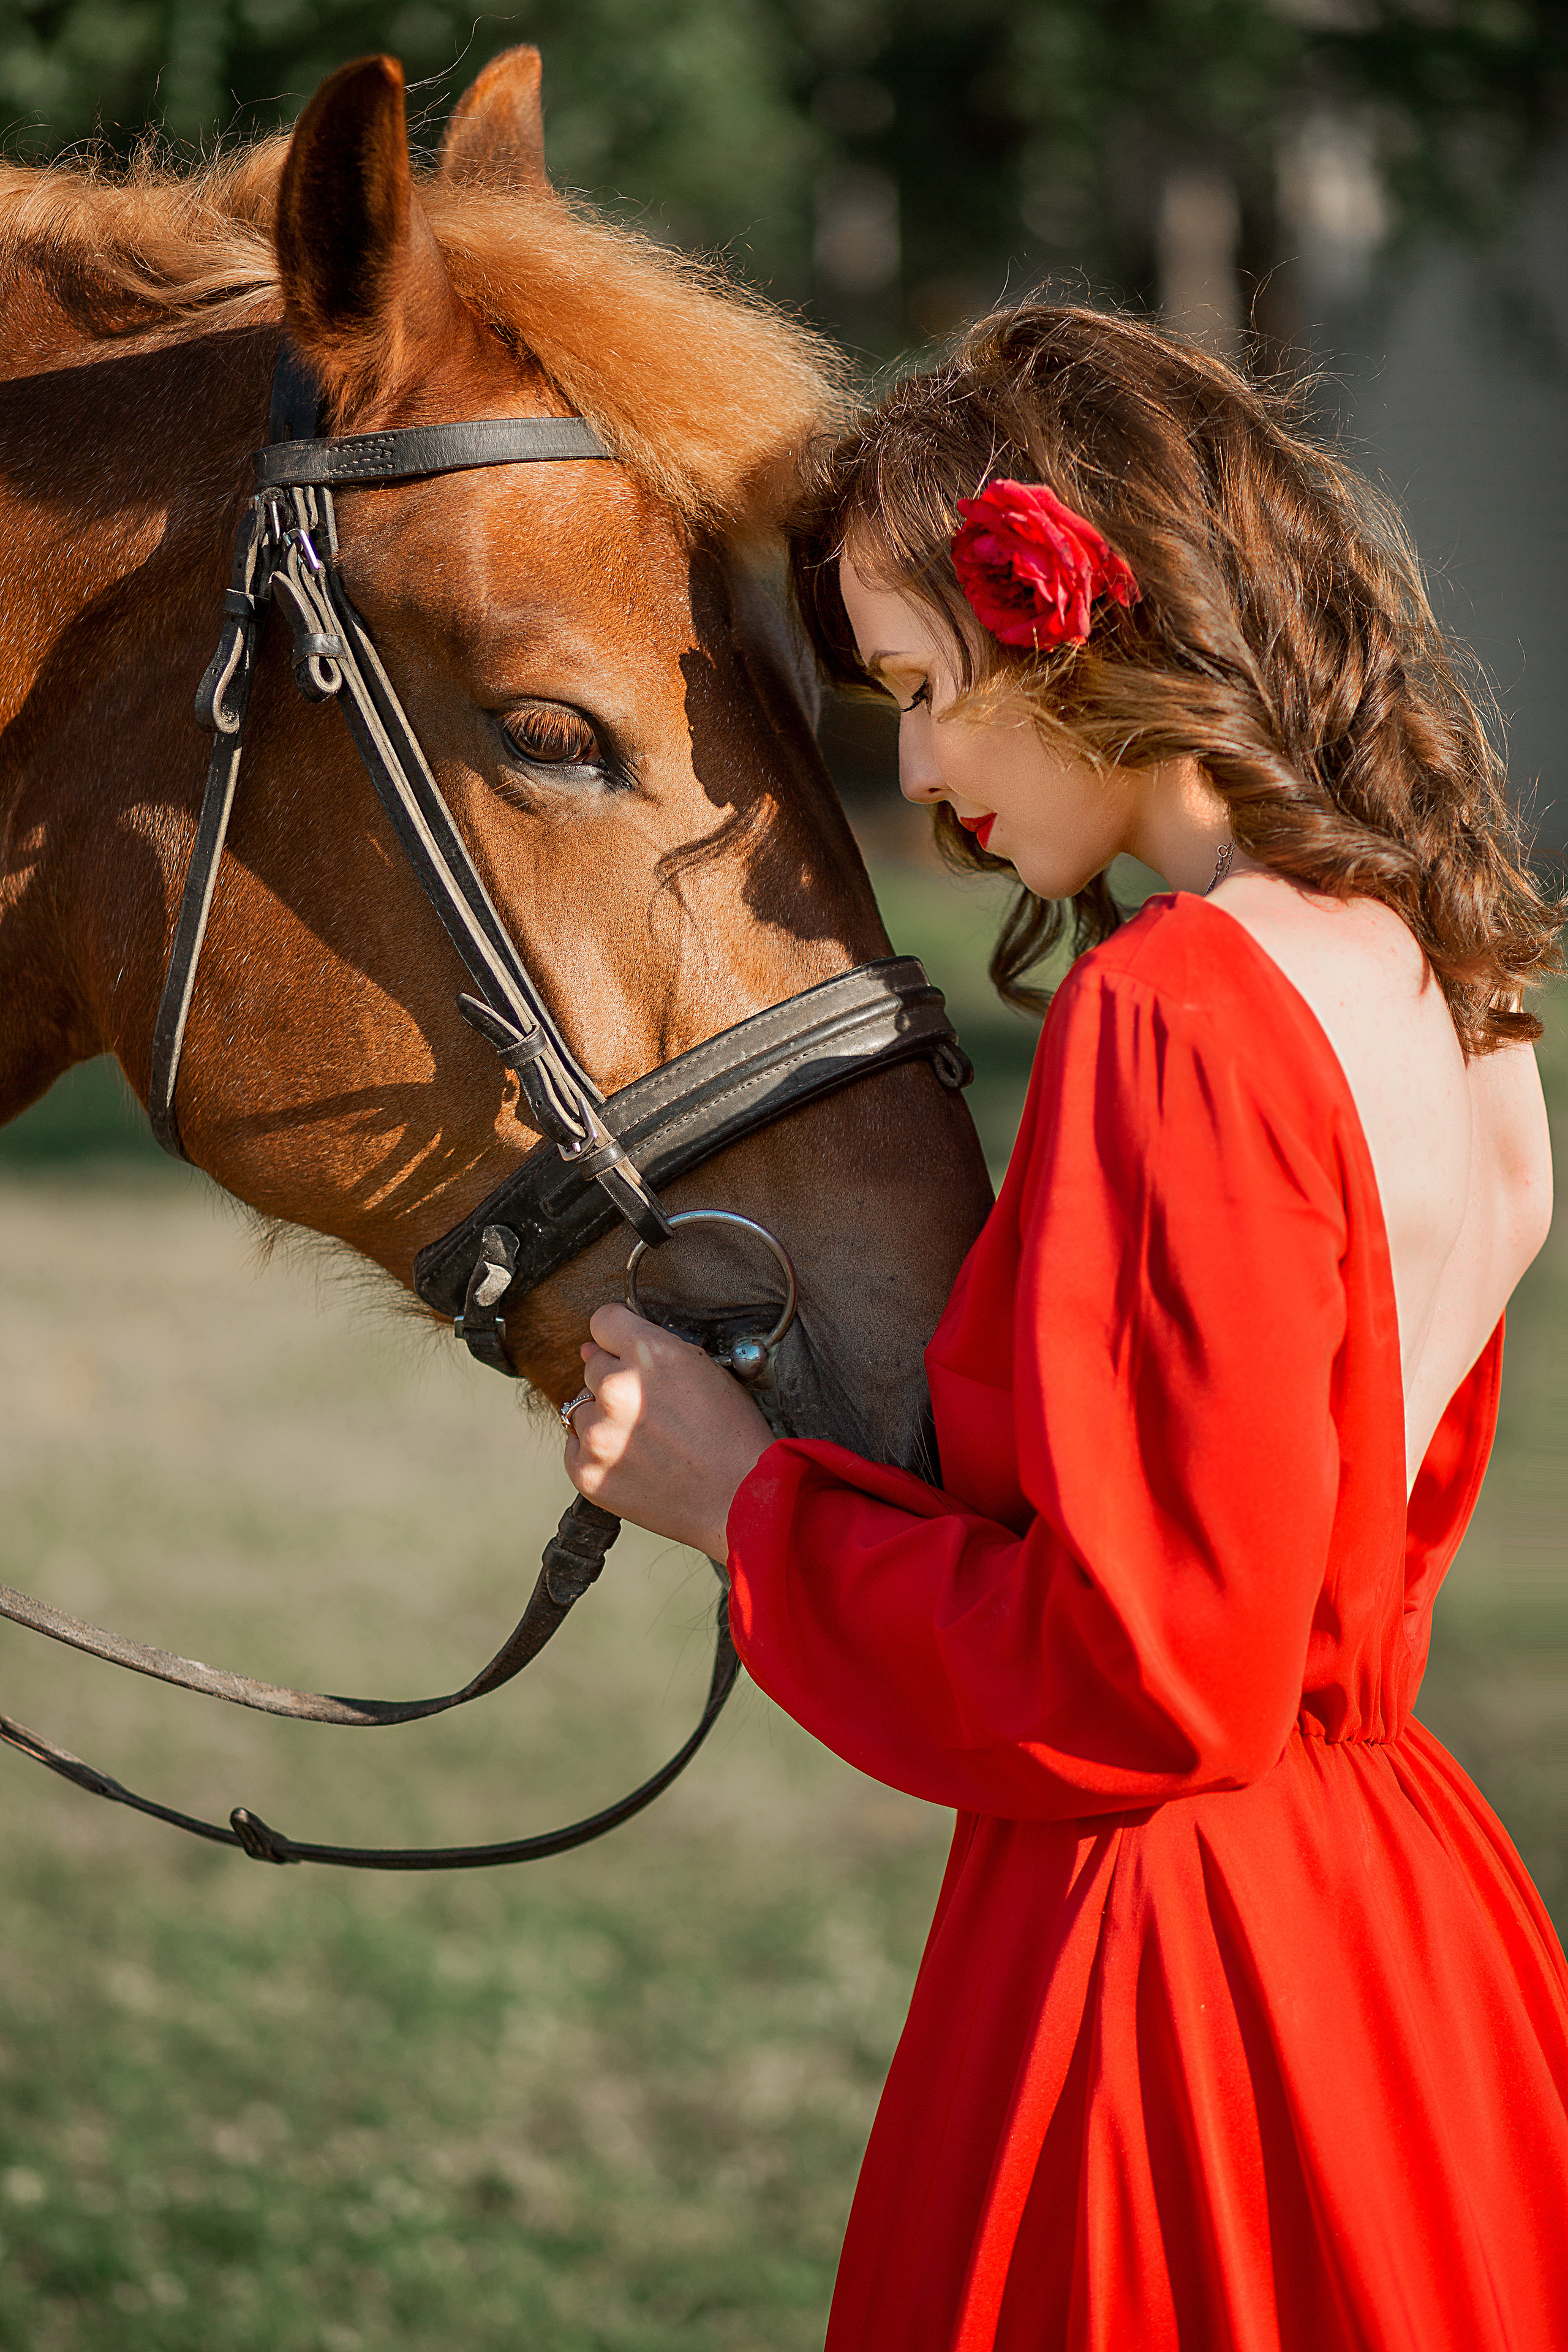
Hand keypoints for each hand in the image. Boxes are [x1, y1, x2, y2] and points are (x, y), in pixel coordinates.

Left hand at [564, 1304, 773, 1558]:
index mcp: (651, 1354)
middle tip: (651, 1409)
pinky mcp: (587, 1473)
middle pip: (592, 1366)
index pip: (603, 1320)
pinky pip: (575, 1447)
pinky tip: (633, 1461)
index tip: (623, 1349)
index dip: (617, 1334)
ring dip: (605, 1418)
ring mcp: (599, 1434)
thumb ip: (651, 1351)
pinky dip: (596, 1453)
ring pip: (582, 1407)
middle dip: (616, 1381)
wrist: (741, 1503)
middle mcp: (617, 1389)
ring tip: (646, 1440)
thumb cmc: (733, 1437)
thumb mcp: (706, 1372)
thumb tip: (591, 1348)